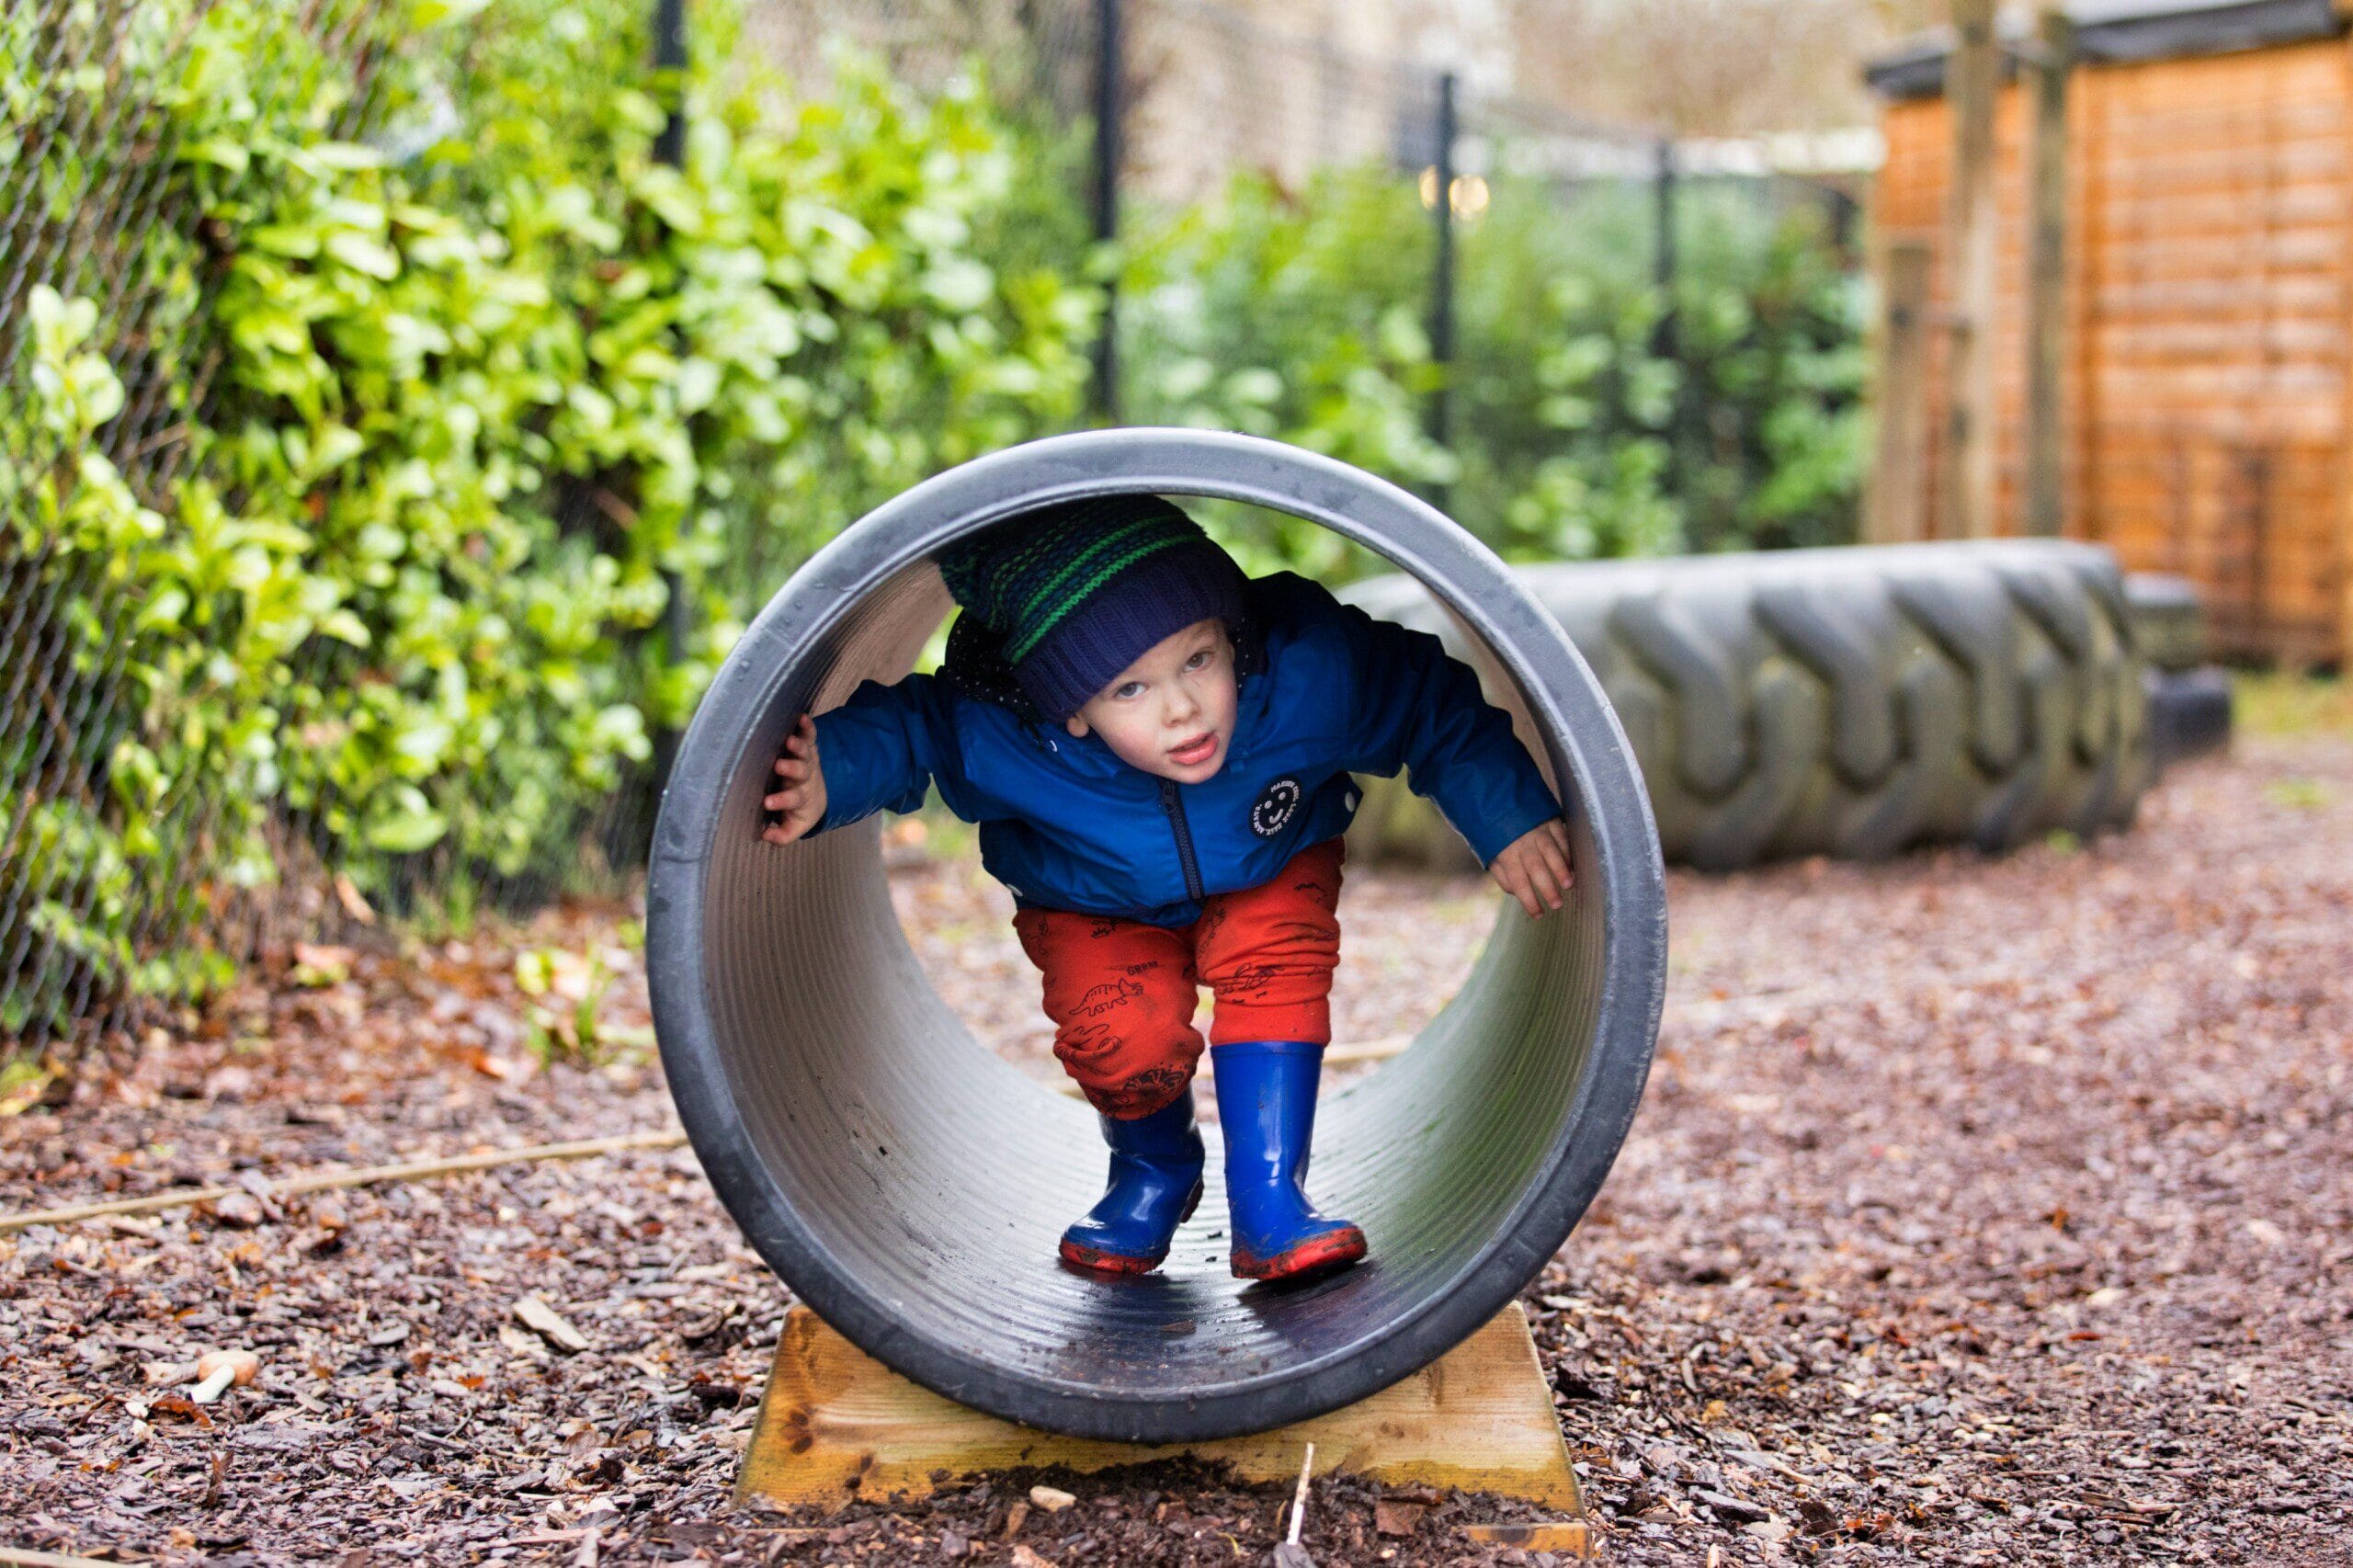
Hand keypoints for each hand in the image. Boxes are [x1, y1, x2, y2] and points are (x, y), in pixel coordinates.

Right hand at [760, 715, 825, 844]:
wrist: (820, 795)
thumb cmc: (798, 811)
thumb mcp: (794, 827)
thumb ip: (781, 836)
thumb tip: (765, 836)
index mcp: (799, 798)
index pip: (792, 800)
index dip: (781, 801)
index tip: (767, 802)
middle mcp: (804, 778)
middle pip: (800, 772)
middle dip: (791, 769)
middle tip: (779, 766)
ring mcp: (807, 761)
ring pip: (804, 753)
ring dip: (798, 746)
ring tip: (790, 740)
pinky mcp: (809, 746)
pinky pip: (811, 735)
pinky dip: (807, 726)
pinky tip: (802, 717)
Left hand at [1489, 818, 1572, 917]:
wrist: (1498, 796)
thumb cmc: (1496, 832)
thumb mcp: (1491, 853)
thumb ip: (1502, 875)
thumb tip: (1516, 891)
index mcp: (1506, 854)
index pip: (1518, 882)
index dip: (1529, 900)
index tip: (1538, 915)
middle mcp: (1522, 842)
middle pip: (1536, 868)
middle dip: (1548, 888)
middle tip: (1557, 905)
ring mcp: (1537, 830)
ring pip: (1551, 851)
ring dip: (1561, 869)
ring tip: (1568, 884)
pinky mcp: (1550, 819)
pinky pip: (1561, 836)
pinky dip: (1567, 850)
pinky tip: (1573, 865)